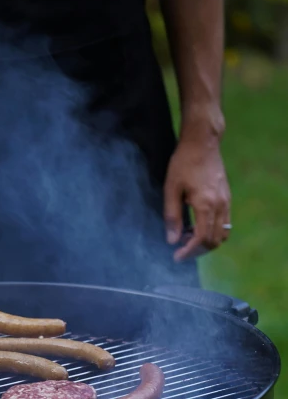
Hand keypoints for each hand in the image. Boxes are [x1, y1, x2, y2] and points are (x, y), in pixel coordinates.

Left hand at [163, 137, 230, 261]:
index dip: (190, 251)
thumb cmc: (183, 163)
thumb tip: (172, 240)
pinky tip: (196, 226)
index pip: (202, 238)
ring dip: (206, 242)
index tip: (177, 256)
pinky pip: (224, 223)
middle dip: (198, 250)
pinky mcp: (227, 198)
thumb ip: (172, 216)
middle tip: (181, 250)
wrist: (203, 142)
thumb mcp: (171, 189)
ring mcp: (227, 201)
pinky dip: (212, 231)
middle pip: (215, 240)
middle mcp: (221, 205)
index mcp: (206, 204)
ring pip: (222, 234)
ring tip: (187, 238)